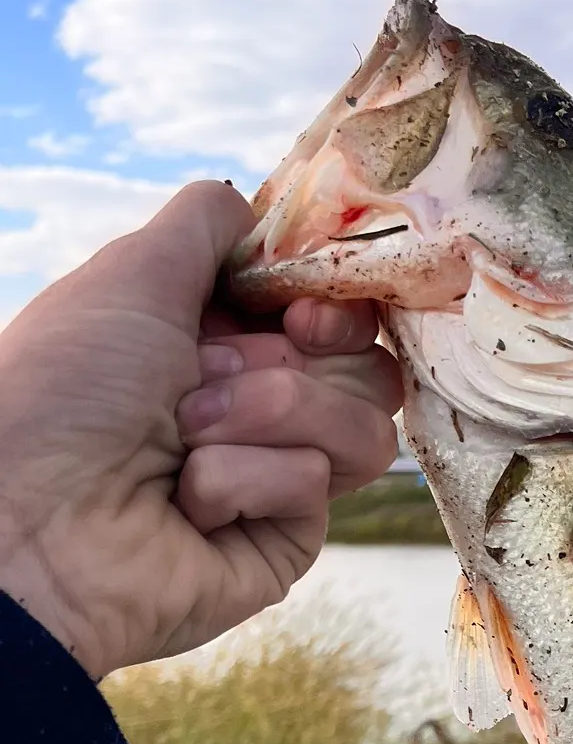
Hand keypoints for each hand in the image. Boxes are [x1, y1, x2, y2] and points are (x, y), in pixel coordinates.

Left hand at [0, 180, 401, 678]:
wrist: (26, 522)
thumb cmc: (64, 389)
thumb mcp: (134, 271)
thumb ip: (210, 220)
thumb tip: (258, 207)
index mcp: (225, 339)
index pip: (340, 313)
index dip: (333, 306)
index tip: (297, 311)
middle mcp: (260, 403)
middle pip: (367, 366)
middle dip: (287, 364)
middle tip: (210, 374)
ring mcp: (278, 472)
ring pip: (362, 424)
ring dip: (268, 417)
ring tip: (186, 441)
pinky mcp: (287, 536)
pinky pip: (316, 482)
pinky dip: (246, 479)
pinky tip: (187, 501)